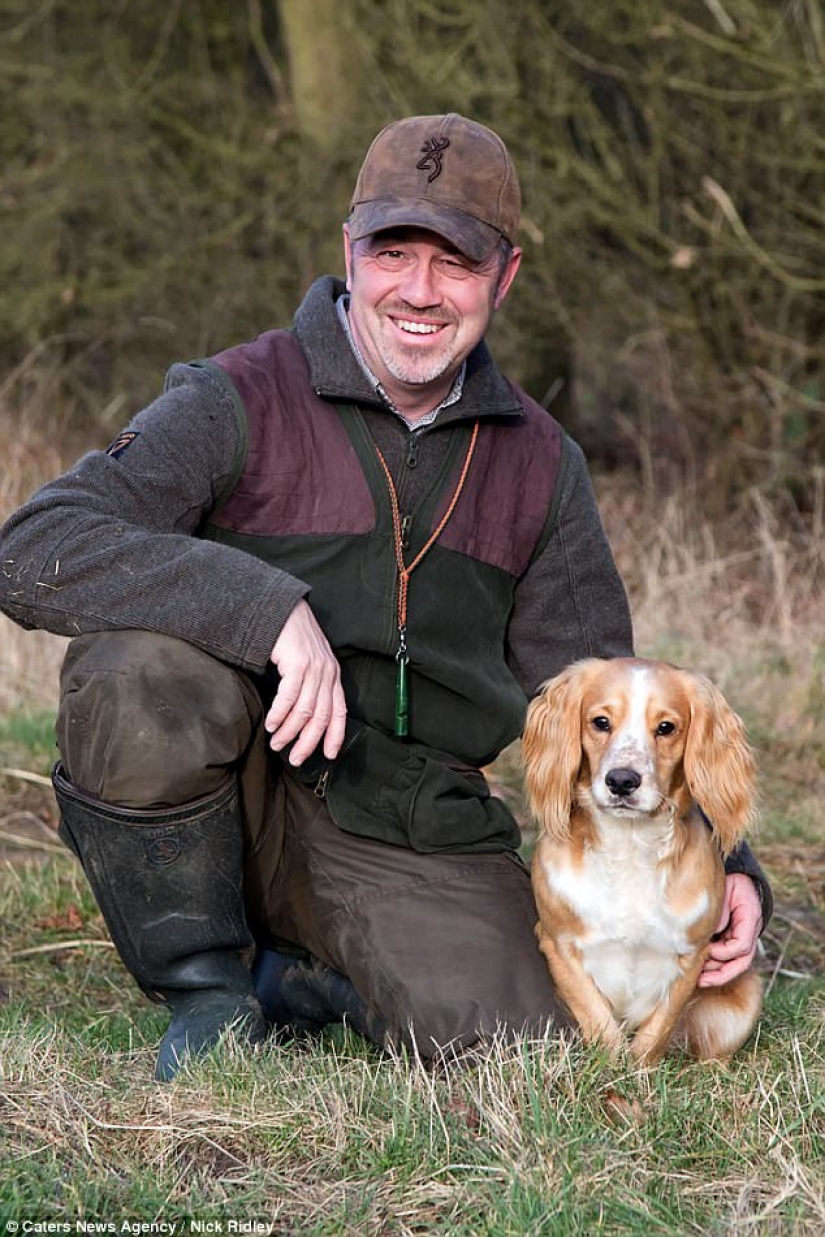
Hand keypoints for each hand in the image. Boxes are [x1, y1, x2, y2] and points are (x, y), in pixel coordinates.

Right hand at [265, 600, 346, 765]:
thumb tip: (302, 719)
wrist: (281, 610)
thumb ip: (310, 687)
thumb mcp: (309, 664)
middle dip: (308, 742)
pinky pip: (289, 698)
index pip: (339, 712)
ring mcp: (314, 668)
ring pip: (305, 711)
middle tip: (295, 759)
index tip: (328, 756)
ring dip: (289, 732)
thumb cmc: (291, 639)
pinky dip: (279, 715)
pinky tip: (271, 725)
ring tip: (277, 743)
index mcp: (333, 676)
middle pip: (322, 717)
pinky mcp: (298, 663)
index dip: (335, 736)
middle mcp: (328, 673)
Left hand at [698, 872, 762, 986]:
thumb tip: (706, 936)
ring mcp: (743, 935)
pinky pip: (727, 957)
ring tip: (697, 979)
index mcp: (751, 917)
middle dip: (721, 974)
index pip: (742, 945)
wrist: (732, 873)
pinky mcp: (732, 938)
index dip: (725, 952)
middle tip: (701, 980)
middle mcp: (750, 930)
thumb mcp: (722, 890)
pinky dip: (715, 965)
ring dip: (716, 973)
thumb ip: (718, 914)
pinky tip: (700, 971)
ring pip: (735, 963)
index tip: (708, 950)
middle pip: (742, 961)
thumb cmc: (725, 880)